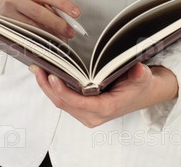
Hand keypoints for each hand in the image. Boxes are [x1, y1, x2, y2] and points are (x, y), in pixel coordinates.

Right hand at [0, 0, 80, 39]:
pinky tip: (48, 44)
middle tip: (70, 32)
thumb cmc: (23, 4)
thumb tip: (69, 18)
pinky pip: (26, 36)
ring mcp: (9, 14)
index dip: (63, 4)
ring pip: (33, 27)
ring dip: (50, 35)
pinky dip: (39, 40)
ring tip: (62, 40)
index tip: (76, 13)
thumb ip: (49, 5)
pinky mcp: (6, 28)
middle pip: (39, 12)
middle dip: (58, 24)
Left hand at [29, 63, 178, 127]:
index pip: (79, 103)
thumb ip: (140, 75)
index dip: (64, 91)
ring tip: (37, 67)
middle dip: (48, 86)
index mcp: (105, 108)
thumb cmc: (140, 85)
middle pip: (64, 103)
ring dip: (46, 86)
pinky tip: (44, 73)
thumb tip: (139, 70)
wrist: (143, 93)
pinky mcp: (82, 108)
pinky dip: (51, 87)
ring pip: (60, 102)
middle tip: (37, 66)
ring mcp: (86, 113)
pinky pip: (62, 100)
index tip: (53, 77)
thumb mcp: (143, 78)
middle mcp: (92, 115)